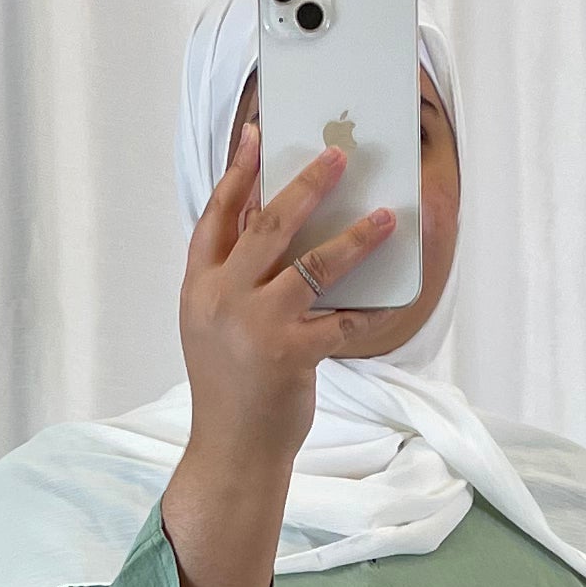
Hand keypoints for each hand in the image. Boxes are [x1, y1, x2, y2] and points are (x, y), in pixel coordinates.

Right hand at [179, 117, 397, 471]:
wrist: (232, 450)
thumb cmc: (229, 386)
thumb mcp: (211, 325)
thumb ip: (231, 277)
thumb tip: (266, 223)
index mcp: (199, 287)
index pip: (217, 215)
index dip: (238, 172)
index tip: (258, 136)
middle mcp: (223, 298)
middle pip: (269, 223)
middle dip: (308, 184)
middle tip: (338, 156)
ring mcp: (256, 325)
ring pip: (314, 264)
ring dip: (356, 238)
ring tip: (386, 218)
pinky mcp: (291, 353)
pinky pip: (341, 320)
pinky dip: (367, 312)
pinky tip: (386, 302)